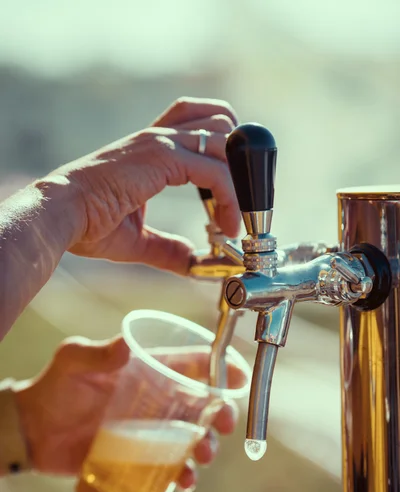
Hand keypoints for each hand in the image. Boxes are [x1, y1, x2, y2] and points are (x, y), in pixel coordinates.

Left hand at [15, 336, 241, 491]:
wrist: (34, 429)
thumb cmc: (55, 387)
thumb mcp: (73, 361)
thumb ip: (96, 354)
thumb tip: (124, 346)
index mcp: (148, 370)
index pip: (191, 363)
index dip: (220, 366)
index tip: (240, 376)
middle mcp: (156, 399)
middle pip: (202, 403)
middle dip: (221, 412)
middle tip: (223, 424)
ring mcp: (151, 430)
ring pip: (192, 437)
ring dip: (206, 446)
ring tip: (201, 456)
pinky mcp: (141, 457)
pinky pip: (172, 467)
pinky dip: (184, 475)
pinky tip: (184, 481)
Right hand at [38, 97, 239, 274]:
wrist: (60, 215)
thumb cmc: (88, 223)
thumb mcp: (137, 239)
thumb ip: (168, 249)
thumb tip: (192, 262)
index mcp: (152, 147)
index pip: (201, 123)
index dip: (225, 153)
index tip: (228, 196)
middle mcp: (159, 136)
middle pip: (221, 120)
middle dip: (240, 161)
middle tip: (238, 204)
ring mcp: (160, 142)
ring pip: (225, 140)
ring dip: (239, 182)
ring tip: (234, 219)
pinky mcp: (160, 156)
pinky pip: (214, 170)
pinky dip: (230, 199)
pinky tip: (225, 226)